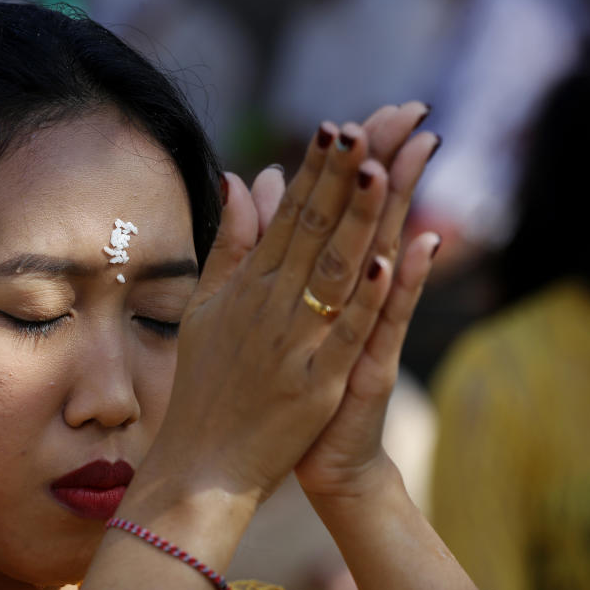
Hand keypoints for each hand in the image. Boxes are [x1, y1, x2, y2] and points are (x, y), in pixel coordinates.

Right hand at [139, 112, 430, 506]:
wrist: (202, 463)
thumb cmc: (205, 384)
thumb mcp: (206, 308)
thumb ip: (230, 244)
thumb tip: (242, 179)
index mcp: (246, 288)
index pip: (286, 218)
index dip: (314, 173)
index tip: (336, 128)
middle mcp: (269, 308)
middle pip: (311, 233)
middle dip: (341, 178)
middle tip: (368, 126)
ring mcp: (292, 345)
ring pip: (332, 273)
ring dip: (358, 222)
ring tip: (380, 171)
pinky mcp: (314, 385)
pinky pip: (344, 335)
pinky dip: (367, 299)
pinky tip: (387, 260)